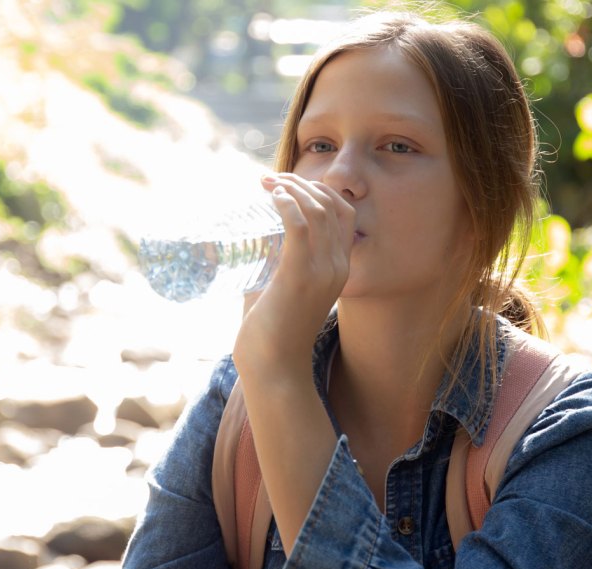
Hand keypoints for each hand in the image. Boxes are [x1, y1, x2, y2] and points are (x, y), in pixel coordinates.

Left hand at [233, 173, 354, 380]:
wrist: (274, 366)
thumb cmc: (271, 333)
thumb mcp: (281, 289)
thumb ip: (273, 267)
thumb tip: (248, 246)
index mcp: (340, 269)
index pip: (343, 214)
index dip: (319, 191)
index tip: (288, 183)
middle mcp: (338, 266)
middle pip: (333, 206)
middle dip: (303, 183)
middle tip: (272, 179)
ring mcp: (322, 271)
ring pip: (317, 210)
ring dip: (292, 188)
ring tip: (268, 183)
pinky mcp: (300, 276)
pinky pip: (300, 226)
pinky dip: (286, 204)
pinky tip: (272, 197)